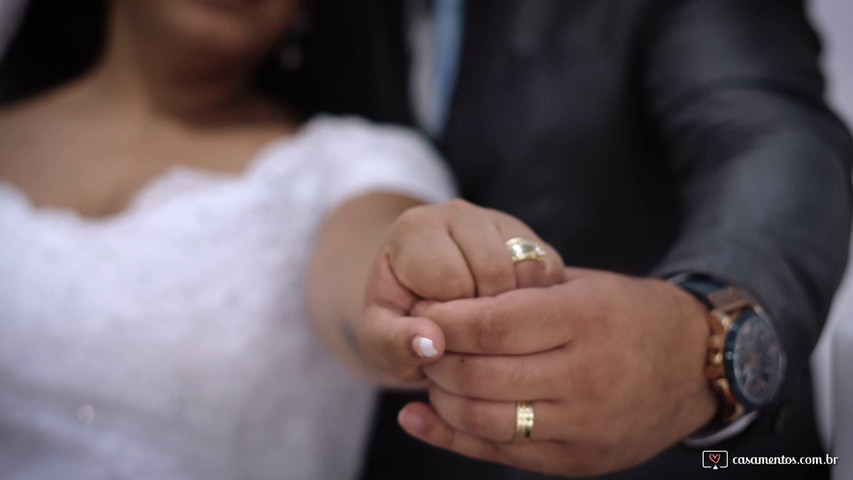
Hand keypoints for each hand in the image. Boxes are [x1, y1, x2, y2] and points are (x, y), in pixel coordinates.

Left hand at [360, 199, 563, 381]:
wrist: (419, 299)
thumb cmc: (398, 321)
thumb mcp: (382, 339)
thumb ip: (394, 342)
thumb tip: (432, 343)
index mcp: (415, 228)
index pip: (450, 278)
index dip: (449, 321)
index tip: (438, 334)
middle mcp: (459, 213)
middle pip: (494, 272)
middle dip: (484, 318)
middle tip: (465, 339)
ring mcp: (501, 223)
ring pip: (528, 273)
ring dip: (514, 314)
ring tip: (484, 331)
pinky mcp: (534, 244)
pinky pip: (551, 277)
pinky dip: (537, 308)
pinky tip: (511, 323)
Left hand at [397, 268, 717, 475]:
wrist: (697, 364)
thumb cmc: (627, 314)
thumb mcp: (581, 286)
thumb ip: (519, 294)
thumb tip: (444, 308)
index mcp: (583, 319)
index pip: (490, 325)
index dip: (443, 321)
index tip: (419, 313)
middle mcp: (585, 375)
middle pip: (479, 375)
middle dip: (435, 360)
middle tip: (420, 345)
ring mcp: (585, 425)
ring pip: (483, 419)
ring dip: (441, 398)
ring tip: (430, 377)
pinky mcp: (581, 460)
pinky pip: (502, 453)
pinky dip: (453, 436)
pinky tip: (423, 418)